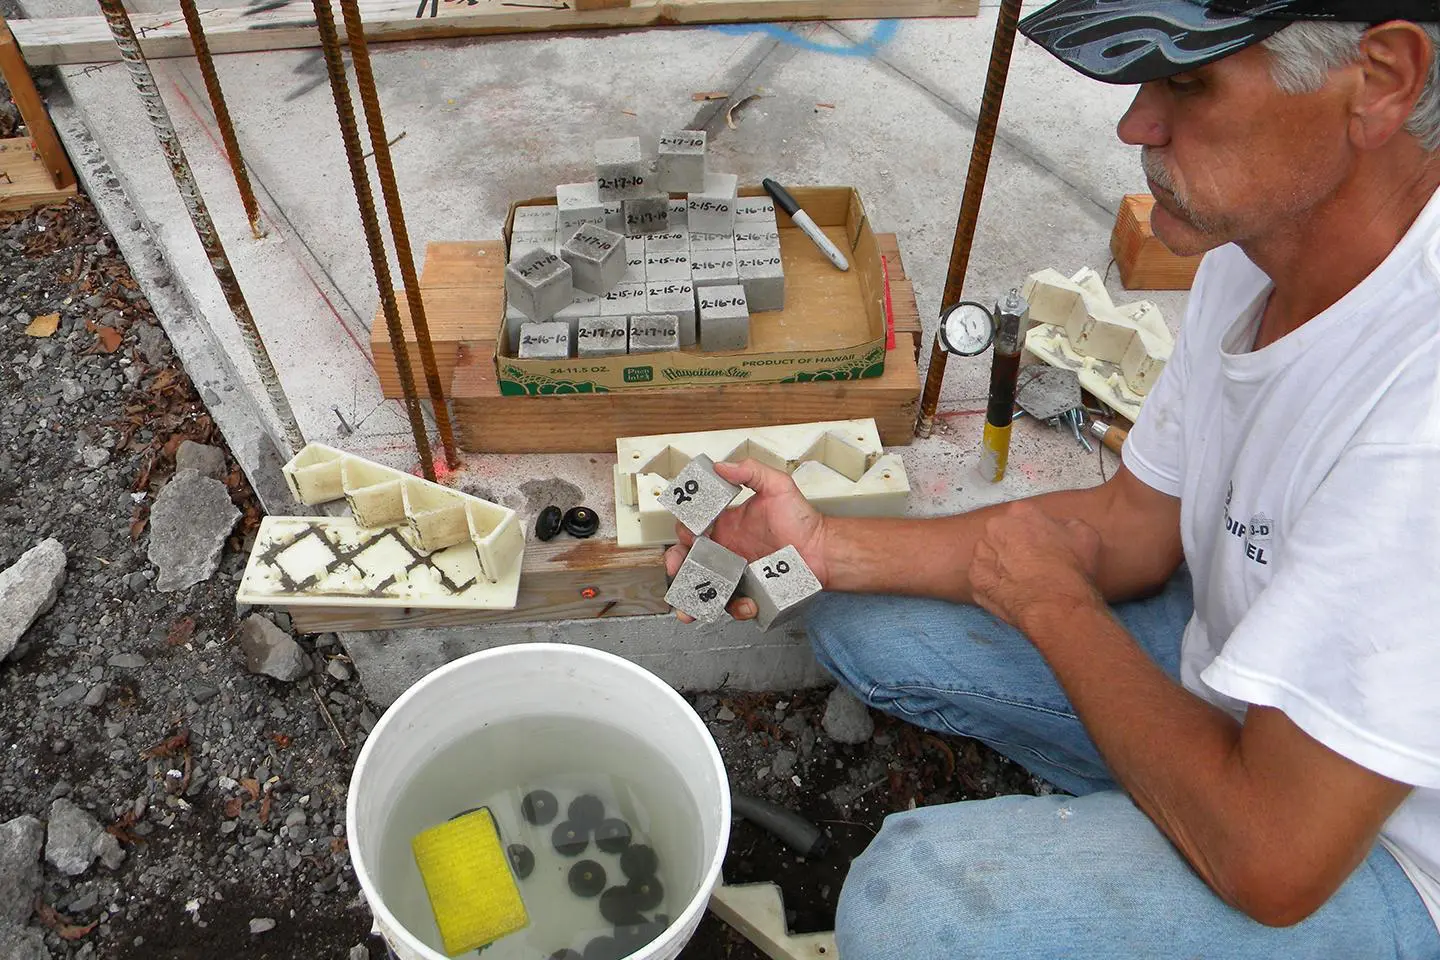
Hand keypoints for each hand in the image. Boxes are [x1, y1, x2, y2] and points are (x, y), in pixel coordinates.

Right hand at [664, 459, 827, 621]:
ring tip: (691, 605)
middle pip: (690, 559)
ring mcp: (736, 572)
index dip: (684, 530)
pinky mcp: (749, 592)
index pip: (693, 526)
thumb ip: (751, 471)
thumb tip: (722, 467)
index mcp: (726, 524)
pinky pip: (733, 604)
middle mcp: (726, 549)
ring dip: (693, 596)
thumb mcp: (778, 486)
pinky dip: (735, 607)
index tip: (688, 533)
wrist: (823, 550)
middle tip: (677, 569)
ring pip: (704, 586)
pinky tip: (747, 603)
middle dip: (677, 566)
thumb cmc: (802, 520)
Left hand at [967, 501, 1102, 632]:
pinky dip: (992, 585)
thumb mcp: (1085, 534)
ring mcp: (981, 553)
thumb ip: (1066, 524)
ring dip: (999, 565)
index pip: (1022, 518)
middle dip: (1012, 547)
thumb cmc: (1072, 568)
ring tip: (1020, 581)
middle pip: (1001, 534)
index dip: (1033, 534)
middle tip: (1029, 565)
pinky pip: (982, 578)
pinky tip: (1010, 592)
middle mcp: (996, 527)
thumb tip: (1059, 527)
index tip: (1041, 548)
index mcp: (1021, 511)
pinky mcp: (975, 578)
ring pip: (988, 555)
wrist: (1056, 604)